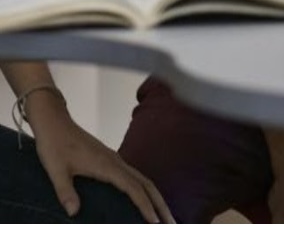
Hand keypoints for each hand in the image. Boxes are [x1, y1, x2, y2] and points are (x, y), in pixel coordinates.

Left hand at [29, 93, 172, 221]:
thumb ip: (66, 192)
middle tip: (172, 222)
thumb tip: (74, 213)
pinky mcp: (111, 161)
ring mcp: (115, 160)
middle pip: (146, 183)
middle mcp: (116, 162)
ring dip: (155, 196)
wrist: (55, 124)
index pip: (133, 188)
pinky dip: (145, 189)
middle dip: (160, 203)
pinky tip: (144, 198)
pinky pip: (135, 176)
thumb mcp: (56, 171)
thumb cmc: (54, 147)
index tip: (155, 222)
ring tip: (163, 214)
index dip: (145, 206)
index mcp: (107, 165)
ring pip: (142, 179)